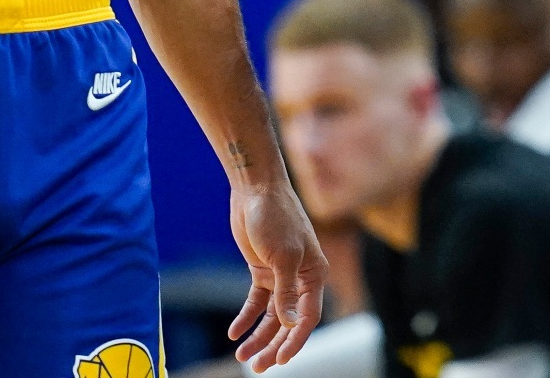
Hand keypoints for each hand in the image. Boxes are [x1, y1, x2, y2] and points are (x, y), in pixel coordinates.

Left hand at [227, 180, 327, 369]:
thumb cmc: (276, 217)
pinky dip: (246, 317)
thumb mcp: (282, 257)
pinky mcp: (262, 270)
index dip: (295, 340)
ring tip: (243, 355)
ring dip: (258, 336)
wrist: (255, 189)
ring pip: (272, 316)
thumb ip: (286, 292)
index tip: (280, 360)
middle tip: (257, 367)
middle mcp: (300, 278)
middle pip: (288, 321)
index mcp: (315, 274)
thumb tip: (290, 324)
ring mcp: (280, 275)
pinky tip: (235, 332)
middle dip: (274, 345)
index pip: (307, 316)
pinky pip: (256, 302)